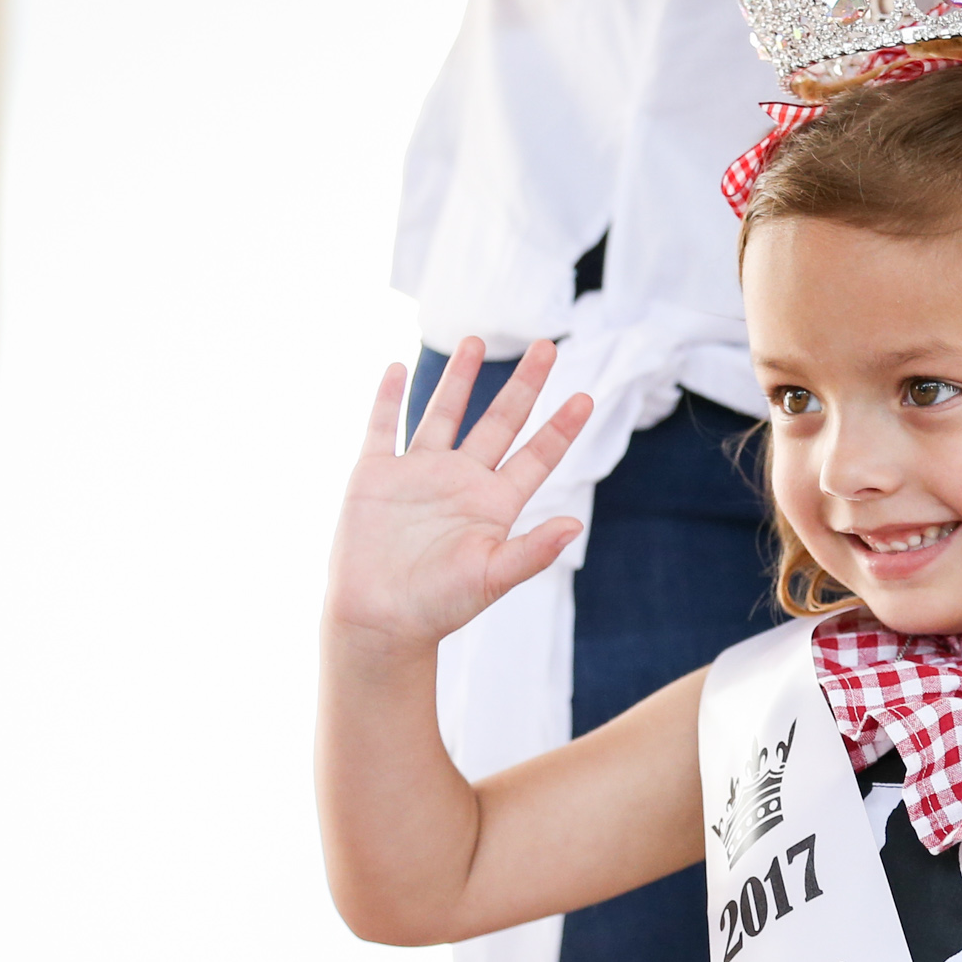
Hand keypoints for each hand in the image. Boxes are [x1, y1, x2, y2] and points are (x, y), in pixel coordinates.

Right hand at [324, 339, 592, 654]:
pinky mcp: (375, 477)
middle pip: (499, 421)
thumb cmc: (439, 606)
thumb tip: (576, 524)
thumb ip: (533, 550)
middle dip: (524, 385)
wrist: (379, 621)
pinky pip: (383, 427)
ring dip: (459, 377)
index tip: (586, 397)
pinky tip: (394, 367)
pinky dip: (387, 398)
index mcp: (493, 504)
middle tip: (549, 346)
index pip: (536, 456)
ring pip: (442, 413)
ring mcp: (418, 474)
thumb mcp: (492, 577)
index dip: (561, 428)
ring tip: (476, 340)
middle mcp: (461, 481)